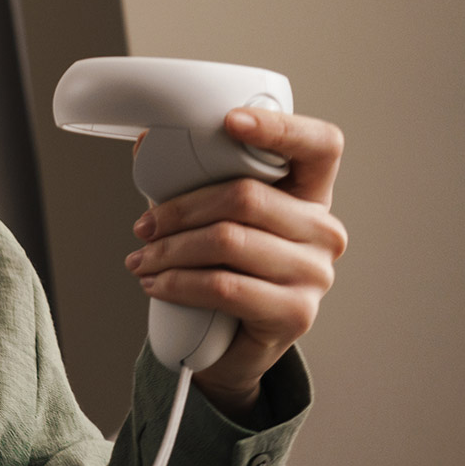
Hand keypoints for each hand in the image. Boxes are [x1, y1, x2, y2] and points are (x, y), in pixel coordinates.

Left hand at [125, 108, 347, 420]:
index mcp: (310, 193)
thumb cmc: (224, 268)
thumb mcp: (214, 219)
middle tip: (144, 228)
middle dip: (179, 211)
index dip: (278, 127)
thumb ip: (195, 181)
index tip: (228, 121)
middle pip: (246, 197)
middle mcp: (323, 231)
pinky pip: (224, 287)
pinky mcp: (295, 313)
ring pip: (227, 242)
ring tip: (141, 260)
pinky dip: (178, 283)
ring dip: (169, 251)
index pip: (319, 145)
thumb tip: (147, 145)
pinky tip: (156, 284)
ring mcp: (315, 274)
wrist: (231, 344)